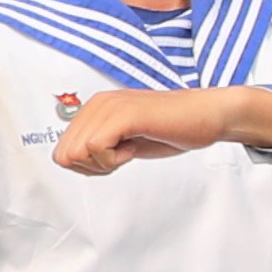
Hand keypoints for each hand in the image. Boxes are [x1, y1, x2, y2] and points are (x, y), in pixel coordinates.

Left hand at [52, 83, 271, 175]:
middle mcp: (98, 104)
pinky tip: (134, 148)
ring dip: (104, 163)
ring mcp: (109, 107)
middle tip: (122, 156)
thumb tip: (73, 160)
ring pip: (76, 153)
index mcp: (96, 108)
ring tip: (129, 150)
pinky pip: (95, 148)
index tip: (114, 157)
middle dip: (92, 167)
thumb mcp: (125, 140)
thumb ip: (99, 146)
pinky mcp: (123, 115)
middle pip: (64, 154)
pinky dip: (114, 160)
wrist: (208, 115)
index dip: (86, 166)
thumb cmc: (174, 128)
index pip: (62, 150)